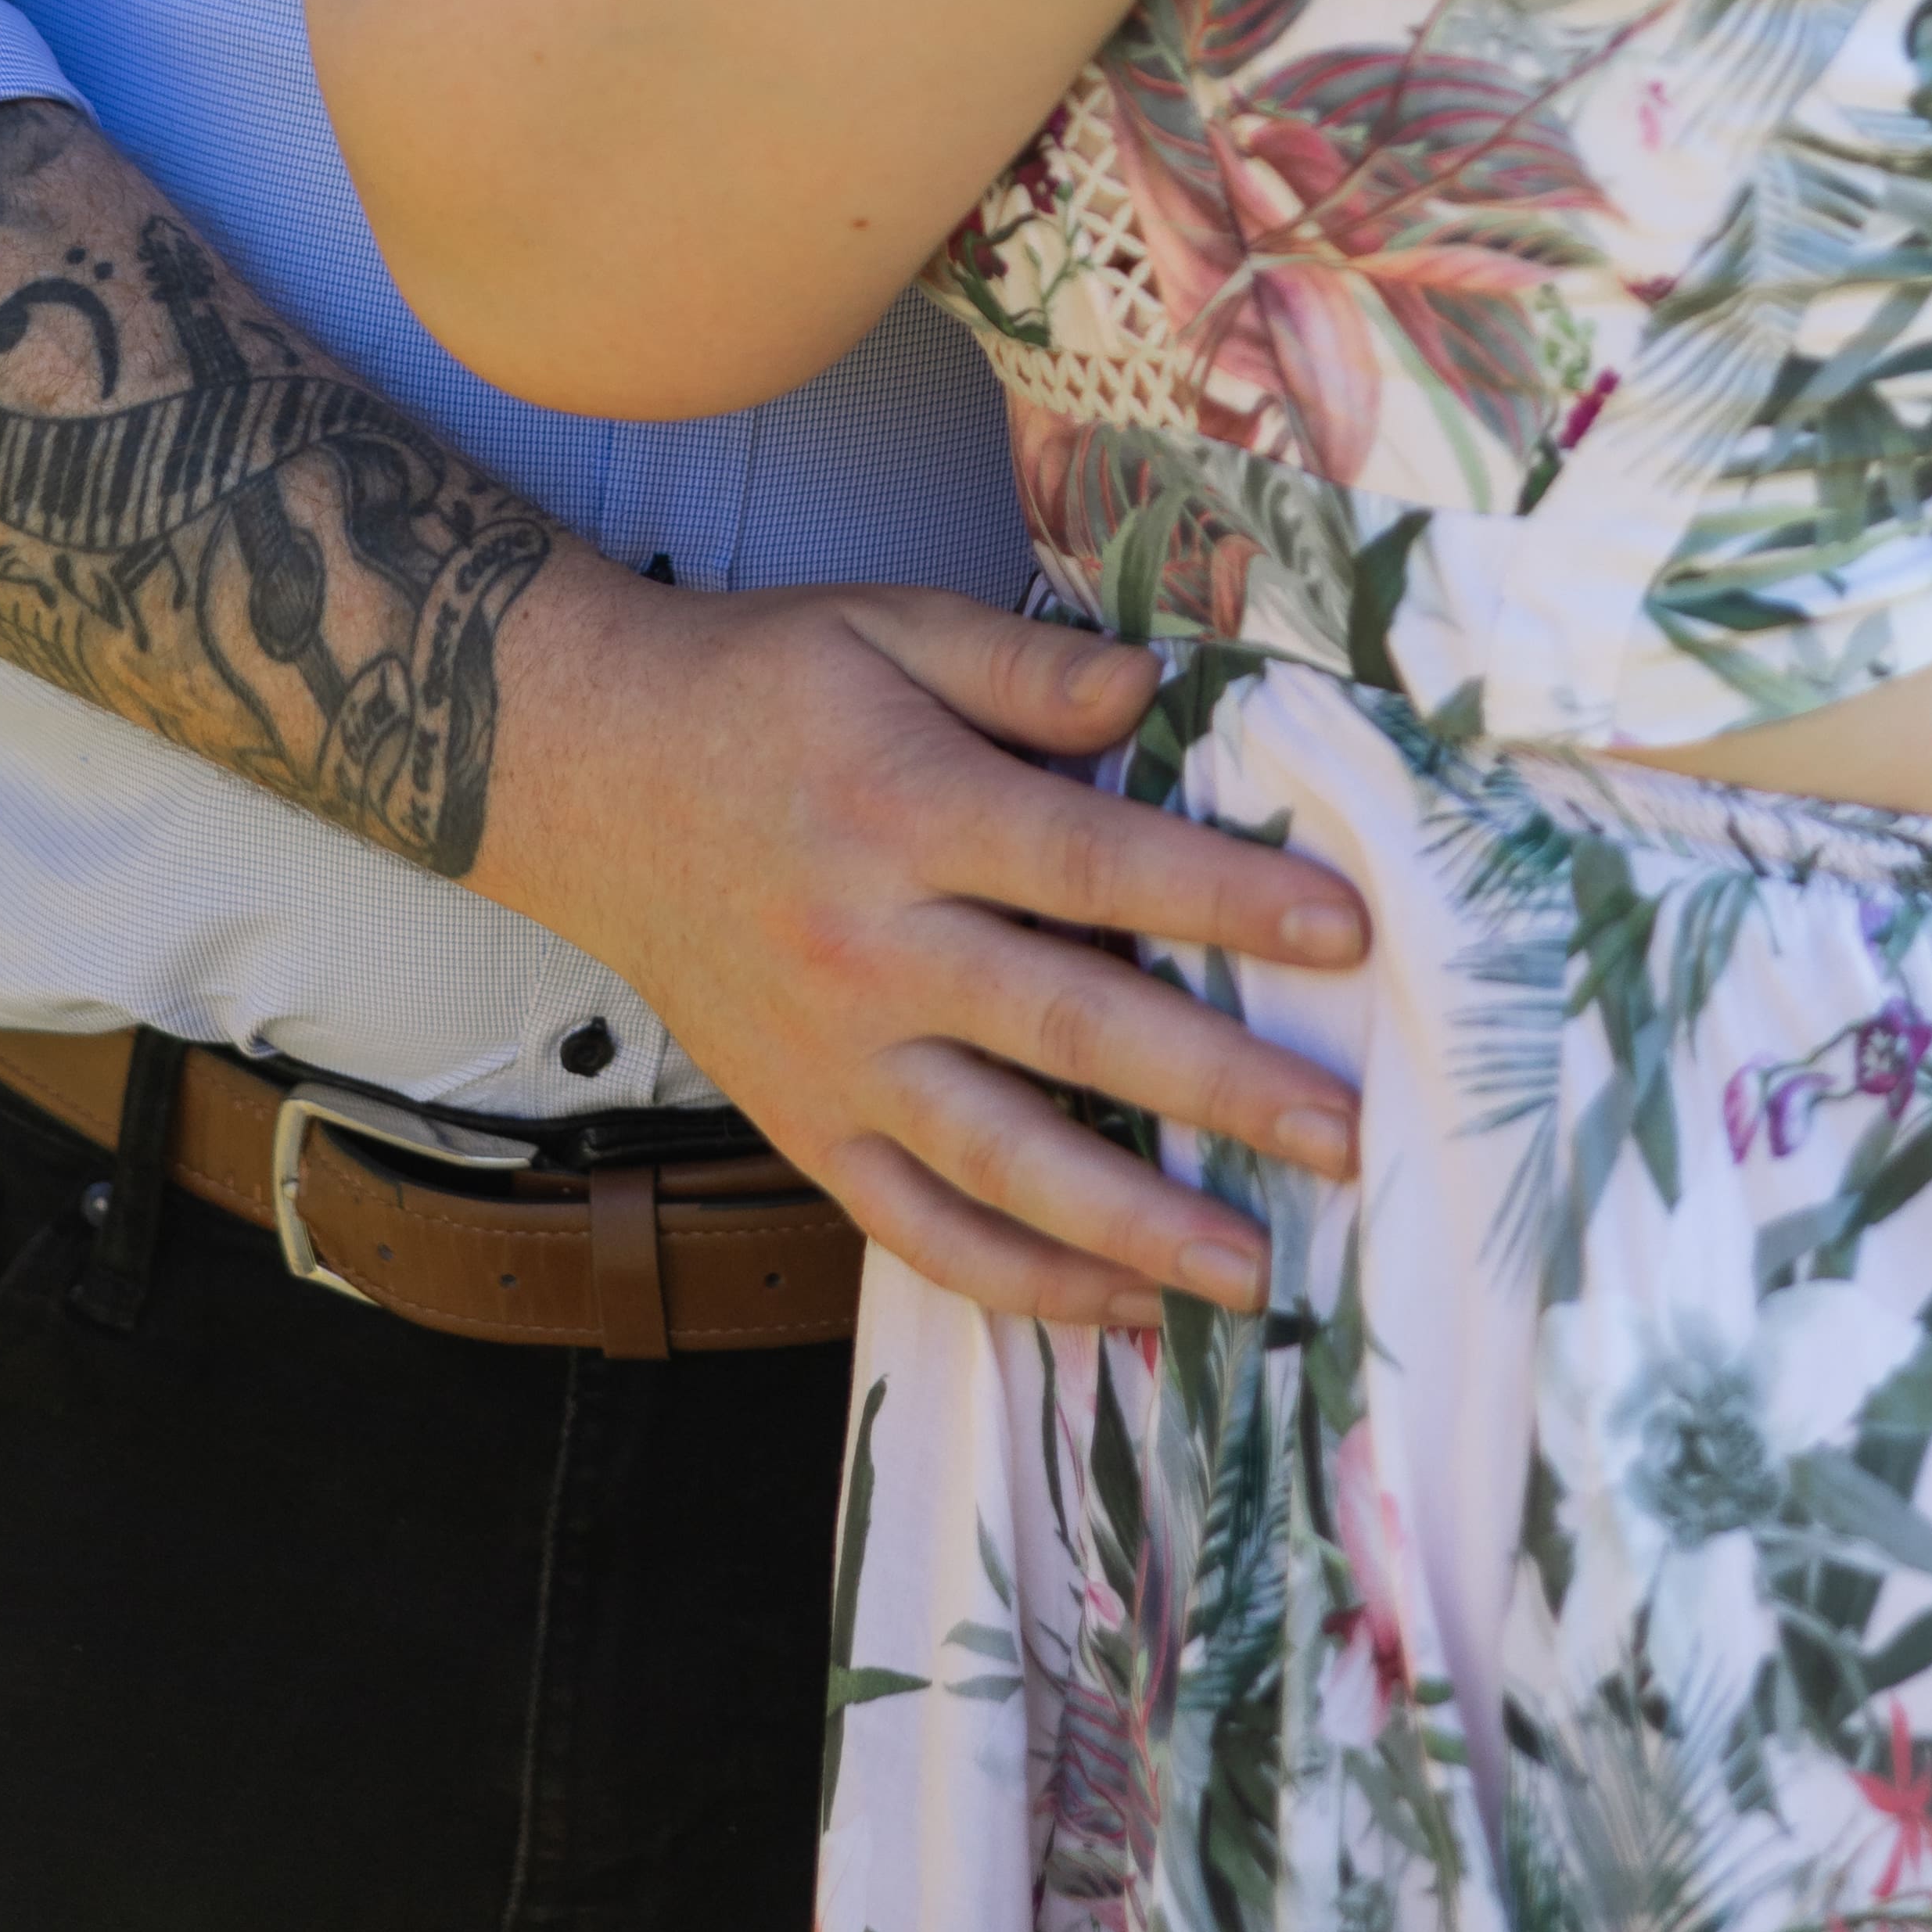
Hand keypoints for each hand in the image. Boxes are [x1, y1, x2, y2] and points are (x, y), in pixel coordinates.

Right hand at [508, 573, 1365, 1334]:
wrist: (586, 776)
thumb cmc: (764, 687)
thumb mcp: (887, 626)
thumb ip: (1023, 663)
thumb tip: (1155, 689)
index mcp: (907, 809)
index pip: (1093, 863)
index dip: (1223, 898)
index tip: (1345, 933)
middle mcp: (872, 948)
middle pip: (1070, 1029)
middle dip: (1218, 1088)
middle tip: (1341, 1136)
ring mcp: (834, 1057)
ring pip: (1001, 1163)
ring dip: (1134, 1226)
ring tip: (1253, 1271)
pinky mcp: (804, 1126)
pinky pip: (918, 1228)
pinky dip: (1019, 1280)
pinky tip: (1119, 1305)